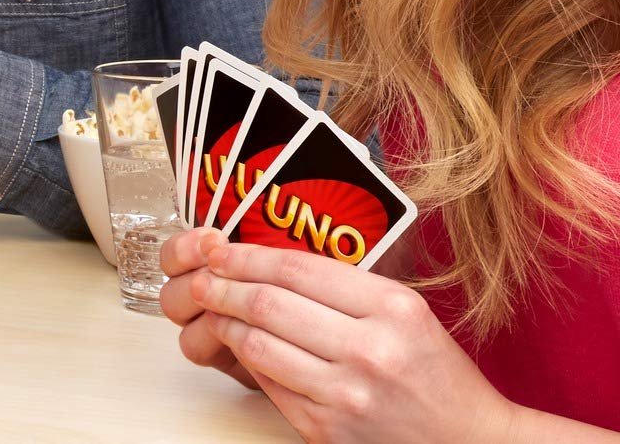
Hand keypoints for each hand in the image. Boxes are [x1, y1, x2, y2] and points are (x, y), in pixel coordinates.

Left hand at [170, 233, 523, 441]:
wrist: (472, 443)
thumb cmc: (436, 373)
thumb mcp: (405, 312)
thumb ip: (345, 287)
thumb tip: (269, 262)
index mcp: (392, 308)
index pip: (296, 269)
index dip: (246, 256)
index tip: (222, 250)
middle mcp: (369, 350)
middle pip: (267, 304)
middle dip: (222, 286)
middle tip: (202, 277)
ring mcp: (345, 395)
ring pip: (257, 345)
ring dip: (224, 323)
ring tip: (213, 310)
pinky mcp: (327, 430)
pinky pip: (268, 384)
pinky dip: (246, 361)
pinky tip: (240, 346)